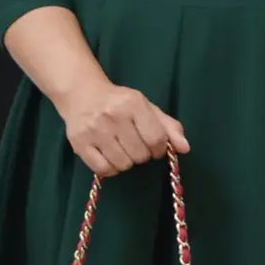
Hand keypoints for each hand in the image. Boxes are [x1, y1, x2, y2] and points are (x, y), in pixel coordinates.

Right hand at [58, 77, 188, 175]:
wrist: (82, 94)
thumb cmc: (120, 103)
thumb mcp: (146, 108)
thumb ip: (168, 127)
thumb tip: (185, 148)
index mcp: (133, 104)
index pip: (156, 138)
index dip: (159, 149)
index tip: (154, 147)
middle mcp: (113, 116)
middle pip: (140, 155)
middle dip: (142, 155)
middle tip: (134, 145)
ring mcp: (94, 130)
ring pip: (123, 164)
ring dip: (126, 162)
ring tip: (121, 149)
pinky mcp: (80, 144)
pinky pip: (104, 170)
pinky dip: (111, 168)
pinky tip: (110, 156)